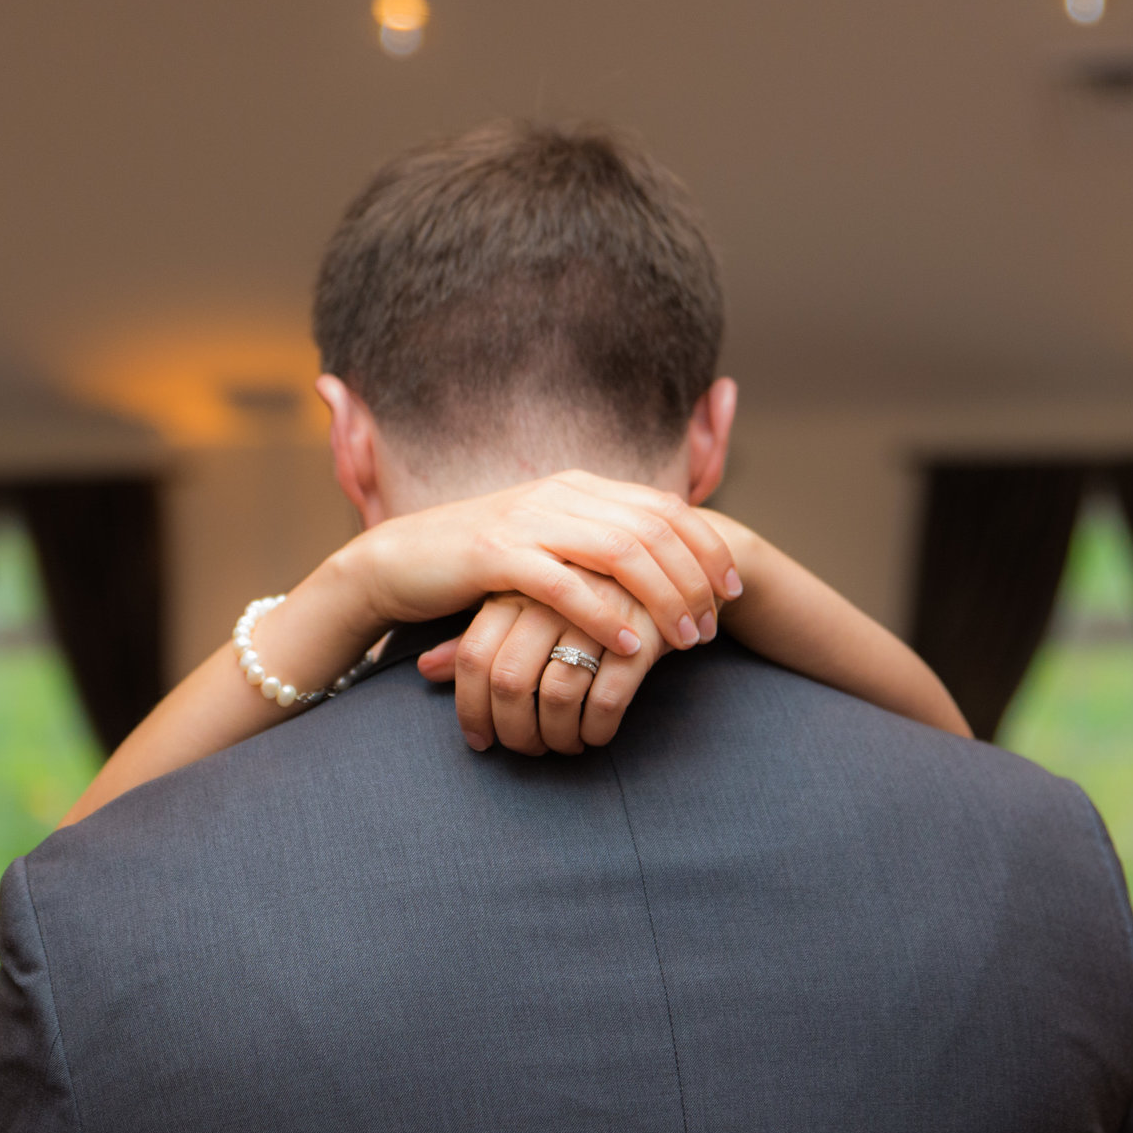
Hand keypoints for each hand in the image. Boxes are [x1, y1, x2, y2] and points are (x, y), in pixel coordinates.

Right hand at [335, 471, 738, 657]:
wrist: (399, 562)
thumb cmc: (479, 563)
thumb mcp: (548, 543)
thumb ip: (596, 544)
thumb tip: (657, 567)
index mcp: (579, 486)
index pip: (664, 506)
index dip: (707, 546)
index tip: (732, 588)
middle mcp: (560, 494)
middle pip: (653, 528)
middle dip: (695, 578)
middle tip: (714, 625)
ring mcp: (528, 521)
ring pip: (620, 553)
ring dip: (662, 598)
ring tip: (685, 639)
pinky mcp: (496, 556)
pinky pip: (565, 585)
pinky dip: (604, 615)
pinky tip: (631, 646)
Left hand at [418, 582, 668, 753]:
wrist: (670, 562)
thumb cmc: (583, 595)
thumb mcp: (525, 608)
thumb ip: (476, 638)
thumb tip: (425, 668)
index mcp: (516, 587)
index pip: (473, 657)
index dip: (470, 710)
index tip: (481, 742)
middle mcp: (550, 597)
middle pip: (510, 681)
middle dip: (515, 732)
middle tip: (527, 752)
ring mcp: (597, 614)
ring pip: (557, 695)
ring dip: (557, 736)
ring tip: (564, 746)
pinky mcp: (641, 636)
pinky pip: (607, 699)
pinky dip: (597, 729)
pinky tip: (596, 735)